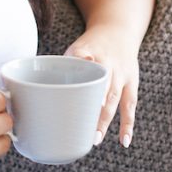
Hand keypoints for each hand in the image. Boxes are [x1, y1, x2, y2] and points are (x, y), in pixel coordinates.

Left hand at [64, 25, 140, 147]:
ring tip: (95, 139)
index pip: (83, 64)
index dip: (81, 80)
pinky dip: (128, 124)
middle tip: (78, 125)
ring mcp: (122, 74)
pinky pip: (130, 106)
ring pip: (115, 98)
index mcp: (89, 51)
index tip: (77, 94)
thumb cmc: (90, 45)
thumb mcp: (75, 47)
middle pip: (101, 87)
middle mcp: (108, 63)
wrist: (118, 30)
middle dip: (93, 108)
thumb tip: (40, 92)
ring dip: (105, 120)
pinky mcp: (131, 82)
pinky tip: (124, 142)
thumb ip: (63, 66)